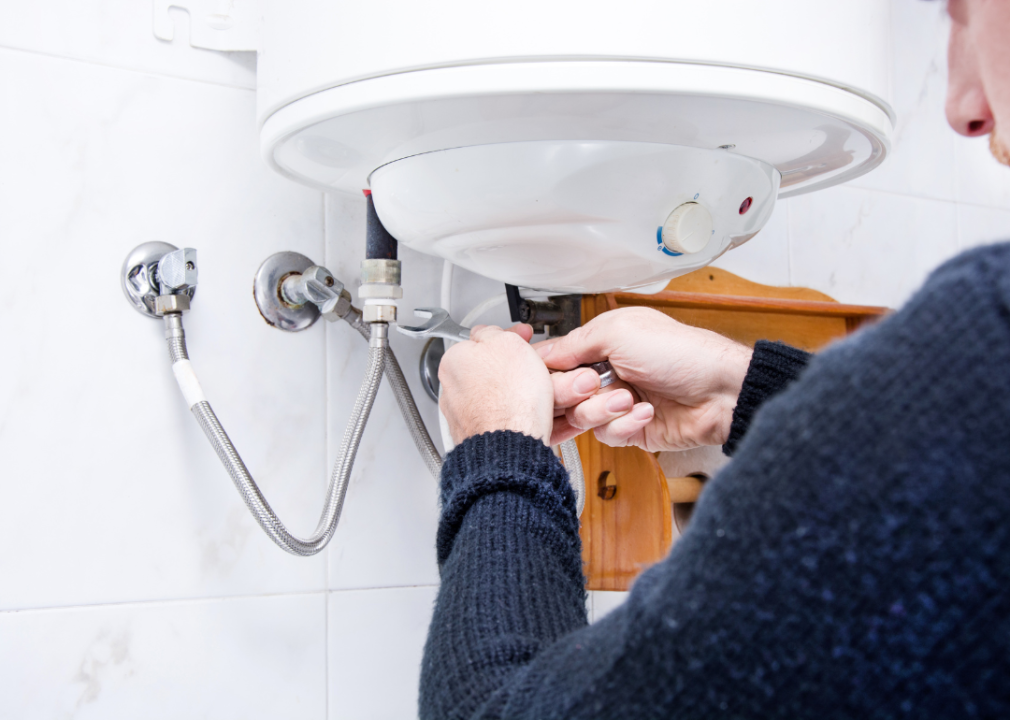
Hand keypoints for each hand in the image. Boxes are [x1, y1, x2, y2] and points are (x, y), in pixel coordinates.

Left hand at [438, 324, 554, 445]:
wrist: (510, 447)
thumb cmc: (509, 398)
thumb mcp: (508, 343)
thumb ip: (494, 333)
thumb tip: (489, 332)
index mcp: (454, 361)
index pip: (480, 341)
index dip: (508, 338)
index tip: (523, 340)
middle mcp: (452, 390)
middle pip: (488, 372)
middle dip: (512, 371)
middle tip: (534, 371)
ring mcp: (464, 417)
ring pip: (497, 399)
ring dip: (517, 396)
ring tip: (538, 399)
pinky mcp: (478, 438)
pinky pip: (503, 423)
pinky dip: (517, 420)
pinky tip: (532, 419)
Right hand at [537, 307, 752, 450]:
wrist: (721, 391)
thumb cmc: (681, 352)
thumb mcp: (619, 331)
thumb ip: (574, 343)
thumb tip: (540, 353)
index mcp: (600, 344)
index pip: (556, 361)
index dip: (547, 373)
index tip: (547, 378)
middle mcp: (606, 373)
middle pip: (562, 394)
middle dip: (574, 392)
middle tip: (592, 386)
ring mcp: (617, 403)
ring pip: (581, 417)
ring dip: (603, 409)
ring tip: (629, 399)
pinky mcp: (630, 430)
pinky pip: (606, 435)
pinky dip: (624, 424)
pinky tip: (645, 412)